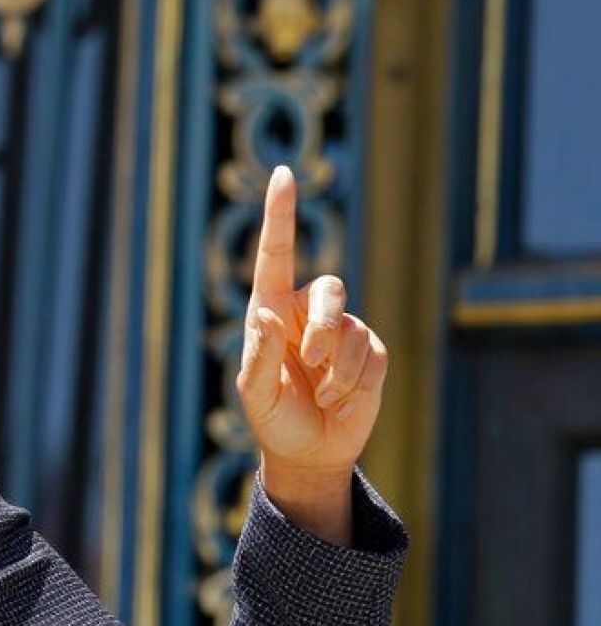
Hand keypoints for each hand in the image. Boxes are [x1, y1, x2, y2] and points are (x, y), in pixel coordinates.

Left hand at [236, 166, 388, 543]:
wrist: (309, 451)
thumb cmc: (273, 417)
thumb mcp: (255, 391)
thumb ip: (259, 354)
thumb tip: (266, 314)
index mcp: (271, 310)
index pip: (275, 254)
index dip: (280, 214)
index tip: (282, 174)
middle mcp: (307, 312)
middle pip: (328, 289)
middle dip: (322, 330)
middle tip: (311, 364)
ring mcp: (342, 330)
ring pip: (349, 330)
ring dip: (336, 371)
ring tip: (321, 397)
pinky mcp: (370, 352)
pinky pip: (370, 356)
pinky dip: (353, 385)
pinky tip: (339, 402)